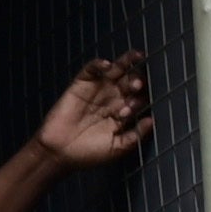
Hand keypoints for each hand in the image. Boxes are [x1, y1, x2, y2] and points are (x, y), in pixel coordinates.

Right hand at [34, 52, 155, 170]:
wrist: (58, 153)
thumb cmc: (88, 154)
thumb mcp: (116, 148)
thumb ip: (135, 135)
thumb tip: (152, 121)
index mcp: (122, 112)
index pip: (138, 98)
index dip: (140, 99)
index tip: (133, 107)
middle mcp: (112, 98)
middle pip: (130, 80)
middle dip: (137, 79)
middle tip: (137, 85)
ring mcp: (97, 89)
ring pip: (115, 69)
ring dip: (126, 62)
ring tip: (135, 58)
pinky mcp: (80, 84)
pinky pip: (91, 69)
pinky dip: (99, 63)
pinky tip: (107, 65)